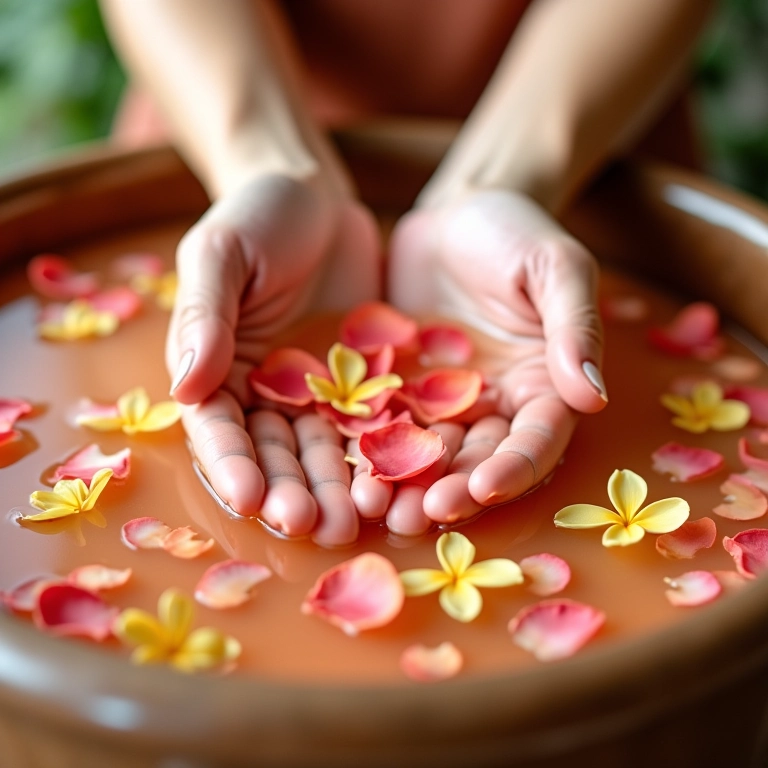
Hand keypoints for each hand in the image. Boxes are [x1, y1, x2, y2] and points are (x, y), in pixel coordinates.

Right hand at [166, 174, 381, 545]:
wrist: (316, 194)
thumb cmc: (257, 215)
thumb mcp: (222, 254)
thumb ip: (206, 316)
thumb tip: (183, 386)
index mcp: (215, 368)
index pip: (218, 426)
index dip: (231, 464)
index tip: (248, 497)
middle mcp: (262, 391)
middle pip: (274, 452)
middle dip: (289, 491)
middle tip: (313, 526)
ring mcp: (314, 391)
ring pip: (323, 450)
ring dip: (335, 488)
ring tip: (354, 521)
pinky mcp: (360, 382)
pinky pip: (370, 423)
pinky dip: (380, 454)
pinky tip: (396, 480)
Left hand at [386, 189, 605, 530]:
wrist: (456, 213)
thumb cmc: (516, 232)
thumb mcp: (556, 268)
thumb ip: (574, 327)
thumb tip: (591, 395)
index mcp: (543, 385)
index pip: (535, 439)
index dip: (513, 468)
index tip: (484, 488)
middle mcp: (494, 404)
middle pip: (476, 460)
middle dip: (450, 492)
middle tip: (416, 517)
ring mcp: (443, 400)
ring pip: (427, 453)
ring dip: (404, 485)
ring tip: (375, 508)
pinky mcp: (399, 387)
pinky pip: (383, 422)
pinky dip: (367, 448)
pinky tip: (344, 469)